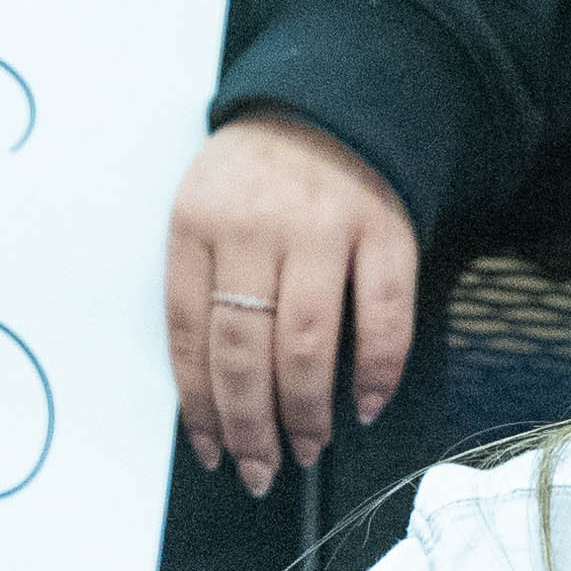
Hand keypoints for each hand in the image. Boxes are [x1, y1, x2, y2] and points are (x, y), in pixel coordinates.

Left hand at [165, 111, 418, 497]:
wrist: (329, 100)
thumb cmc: (255, 177)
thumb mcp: (204, 211)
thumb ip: (204, 284)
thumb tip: (213, 395)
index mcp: (195, 224)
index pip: (186, 331)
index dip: (197, 403)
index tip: (210, 451)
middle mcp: (255, 226)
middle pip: (244, 348)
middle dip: (249, 424)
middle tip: (260, 470)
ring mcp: (323, 227)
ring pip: (306, 341)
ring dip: (304, 409)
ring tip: (304, 448)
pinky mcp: (384, 229)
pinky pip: (384, 314)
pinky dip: (378, 370)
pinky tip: (367, 406)